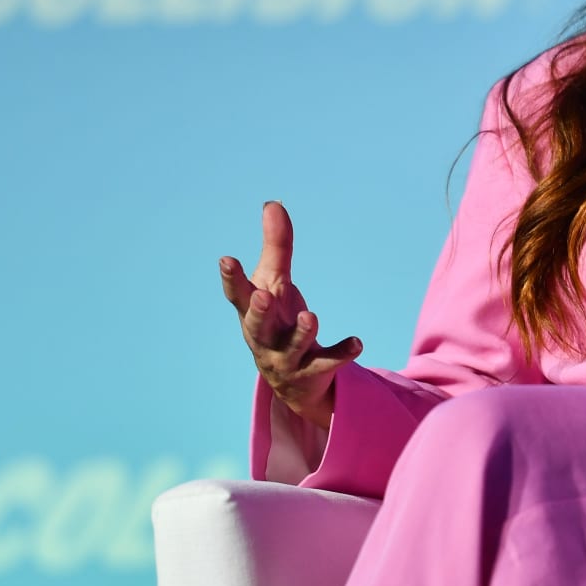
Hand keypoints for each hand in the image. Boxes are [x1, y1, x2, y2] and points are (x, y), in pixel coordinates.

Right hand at [220, 201, 361, 429]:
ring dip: (302, 333)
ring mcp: (288, 358)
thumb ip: (276, 246)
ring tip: (311, 316)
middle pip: (257, 326)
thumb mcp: (275, 282)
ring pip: (293, 347)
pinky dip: (342, 352)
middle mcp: (265, 337)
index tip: (227, 259)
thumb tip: (272, 204)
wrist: (291, 381)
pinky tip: (358, 342)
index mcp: (252, 312)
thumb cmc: (277, 320)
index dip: (231, 279)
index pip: (237, 295)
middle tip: (262, 296)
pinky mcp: (313, 370)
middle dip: (258, 312)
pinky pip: (328, 362)